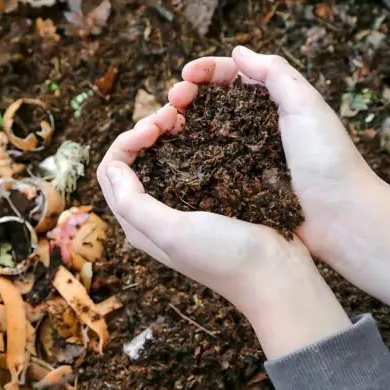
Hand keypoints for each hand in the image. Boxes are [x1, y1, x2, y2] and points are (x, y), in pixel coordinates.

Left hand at [97, 104, 351, 358]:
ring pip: (159, 154)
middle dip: (145, 129)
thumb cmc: (225, 257)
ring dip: (165, 130)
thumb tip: (112, 167)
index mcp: (139, 223)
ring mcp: (183, 202)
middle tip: (172, 114)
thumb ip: (135, 204)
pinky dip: (188, 137)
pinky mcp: (209, 194)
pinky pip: (187, 157)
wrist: (277, 275)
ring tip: (184, 114)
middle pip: (133, 158)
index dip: (126, 141)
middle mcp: (155, 212)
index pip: (111, 170)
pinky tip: (201, 126)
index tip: (154, 128)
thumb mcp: (174, 233)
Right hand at [169, 48, 389, 312]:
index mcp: (274, 103)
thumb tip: (238, 51)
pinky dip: (187, 155)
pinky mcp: (239, 187)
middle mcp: (256, 127)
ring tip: (165, 125)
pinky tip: (172, 153)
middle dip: (187, 94)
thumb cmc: (329, 160)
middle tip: (173, 101)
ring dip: (181, 123)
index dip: (205, 71)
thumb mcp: (306, 105)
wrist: (344, 221)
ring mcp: (245, 158)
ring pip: (203, 131)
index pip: (231, 76)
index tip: (186, 76)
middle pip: (211, 101)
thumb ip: (275, 72)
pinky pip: (207, 165)